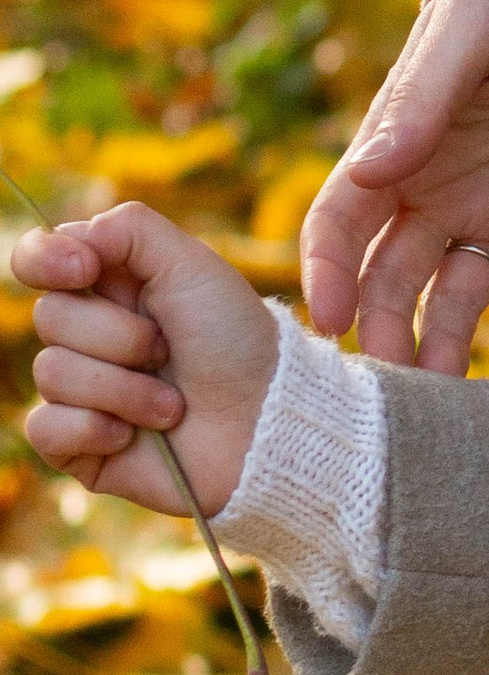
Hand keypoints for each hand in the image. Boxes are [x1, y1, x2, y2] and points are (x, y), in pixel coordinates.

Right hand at [18, 204, 275, 516]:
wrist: (265, 422)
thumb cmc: (236, 341)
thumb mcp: (193, 266)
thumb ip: (129, 230)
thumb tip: (68, 237)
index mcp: (108, 287)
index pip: (36, 259)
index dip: (44, 259)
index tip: (84, 269)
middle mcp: (87, 335)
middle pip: (48, 316)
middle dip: (120, 336)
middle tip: (169, 351)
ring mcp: (78, 391)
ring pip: (51, 372)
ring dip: (125, 389)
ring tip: (172, 403)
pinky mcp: (77, 444)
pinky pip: (45, 429)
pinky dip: (96, 429)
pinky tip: (134, 436)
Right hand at [301, 0, 488, 375]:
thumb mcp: (464, 38)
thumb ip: (421, 100)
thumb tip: (371, 169)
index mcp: (398, 156)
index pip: (342, 224)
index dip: (328, 270)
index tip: (328, 318)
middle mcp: (438, 199)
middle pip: (393, 280)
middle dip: (383, 330)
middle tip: (386, 380)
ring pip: (459, 300)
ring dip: (446, 345)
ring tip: (445, 390)